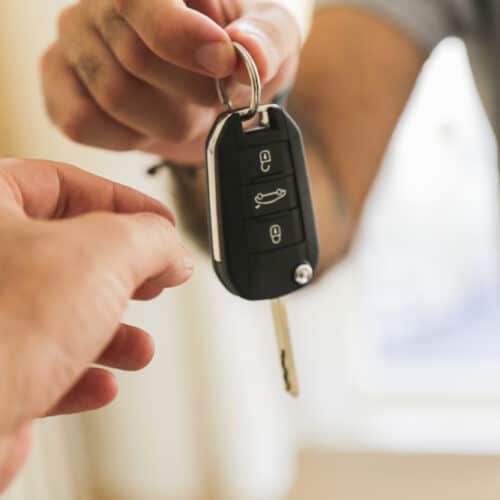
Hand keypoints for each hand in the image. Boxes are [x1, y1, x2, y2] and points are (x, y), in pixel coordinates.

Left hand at [0, 158, 192, 491]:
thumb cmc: (0, 330)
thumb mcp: (103, 255)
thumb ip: (150, 238)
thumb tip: (173, 251)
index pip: (60, 183)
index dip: (123, 201)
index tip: (161, 223)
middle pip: (64, 251)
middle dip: (122, 271)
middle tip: (154, 279)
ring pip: (56, 312)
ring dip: (110, 331)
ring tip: (138, 346)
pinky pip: (39, 363)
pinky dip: (80, 372)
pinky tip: (101, 383)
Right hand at [41, 0, 300, 163]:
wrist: (208, 79)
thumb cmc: (235, 49)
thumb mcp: (269, 35)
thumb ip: (267, 38)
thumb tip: (247, 53)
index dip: (182, 37)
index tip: (223, 62)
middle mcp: (99, 1)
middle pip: (135, 55)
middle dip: (191, 91)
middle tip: (218, 97)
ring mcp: (73, 43)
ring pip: (114, 96)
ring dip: (168, 118)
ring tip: (187, 107)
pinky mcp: (59, 87)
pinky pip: (83, 122)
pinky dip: (129, 136)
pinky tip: (150, 122)